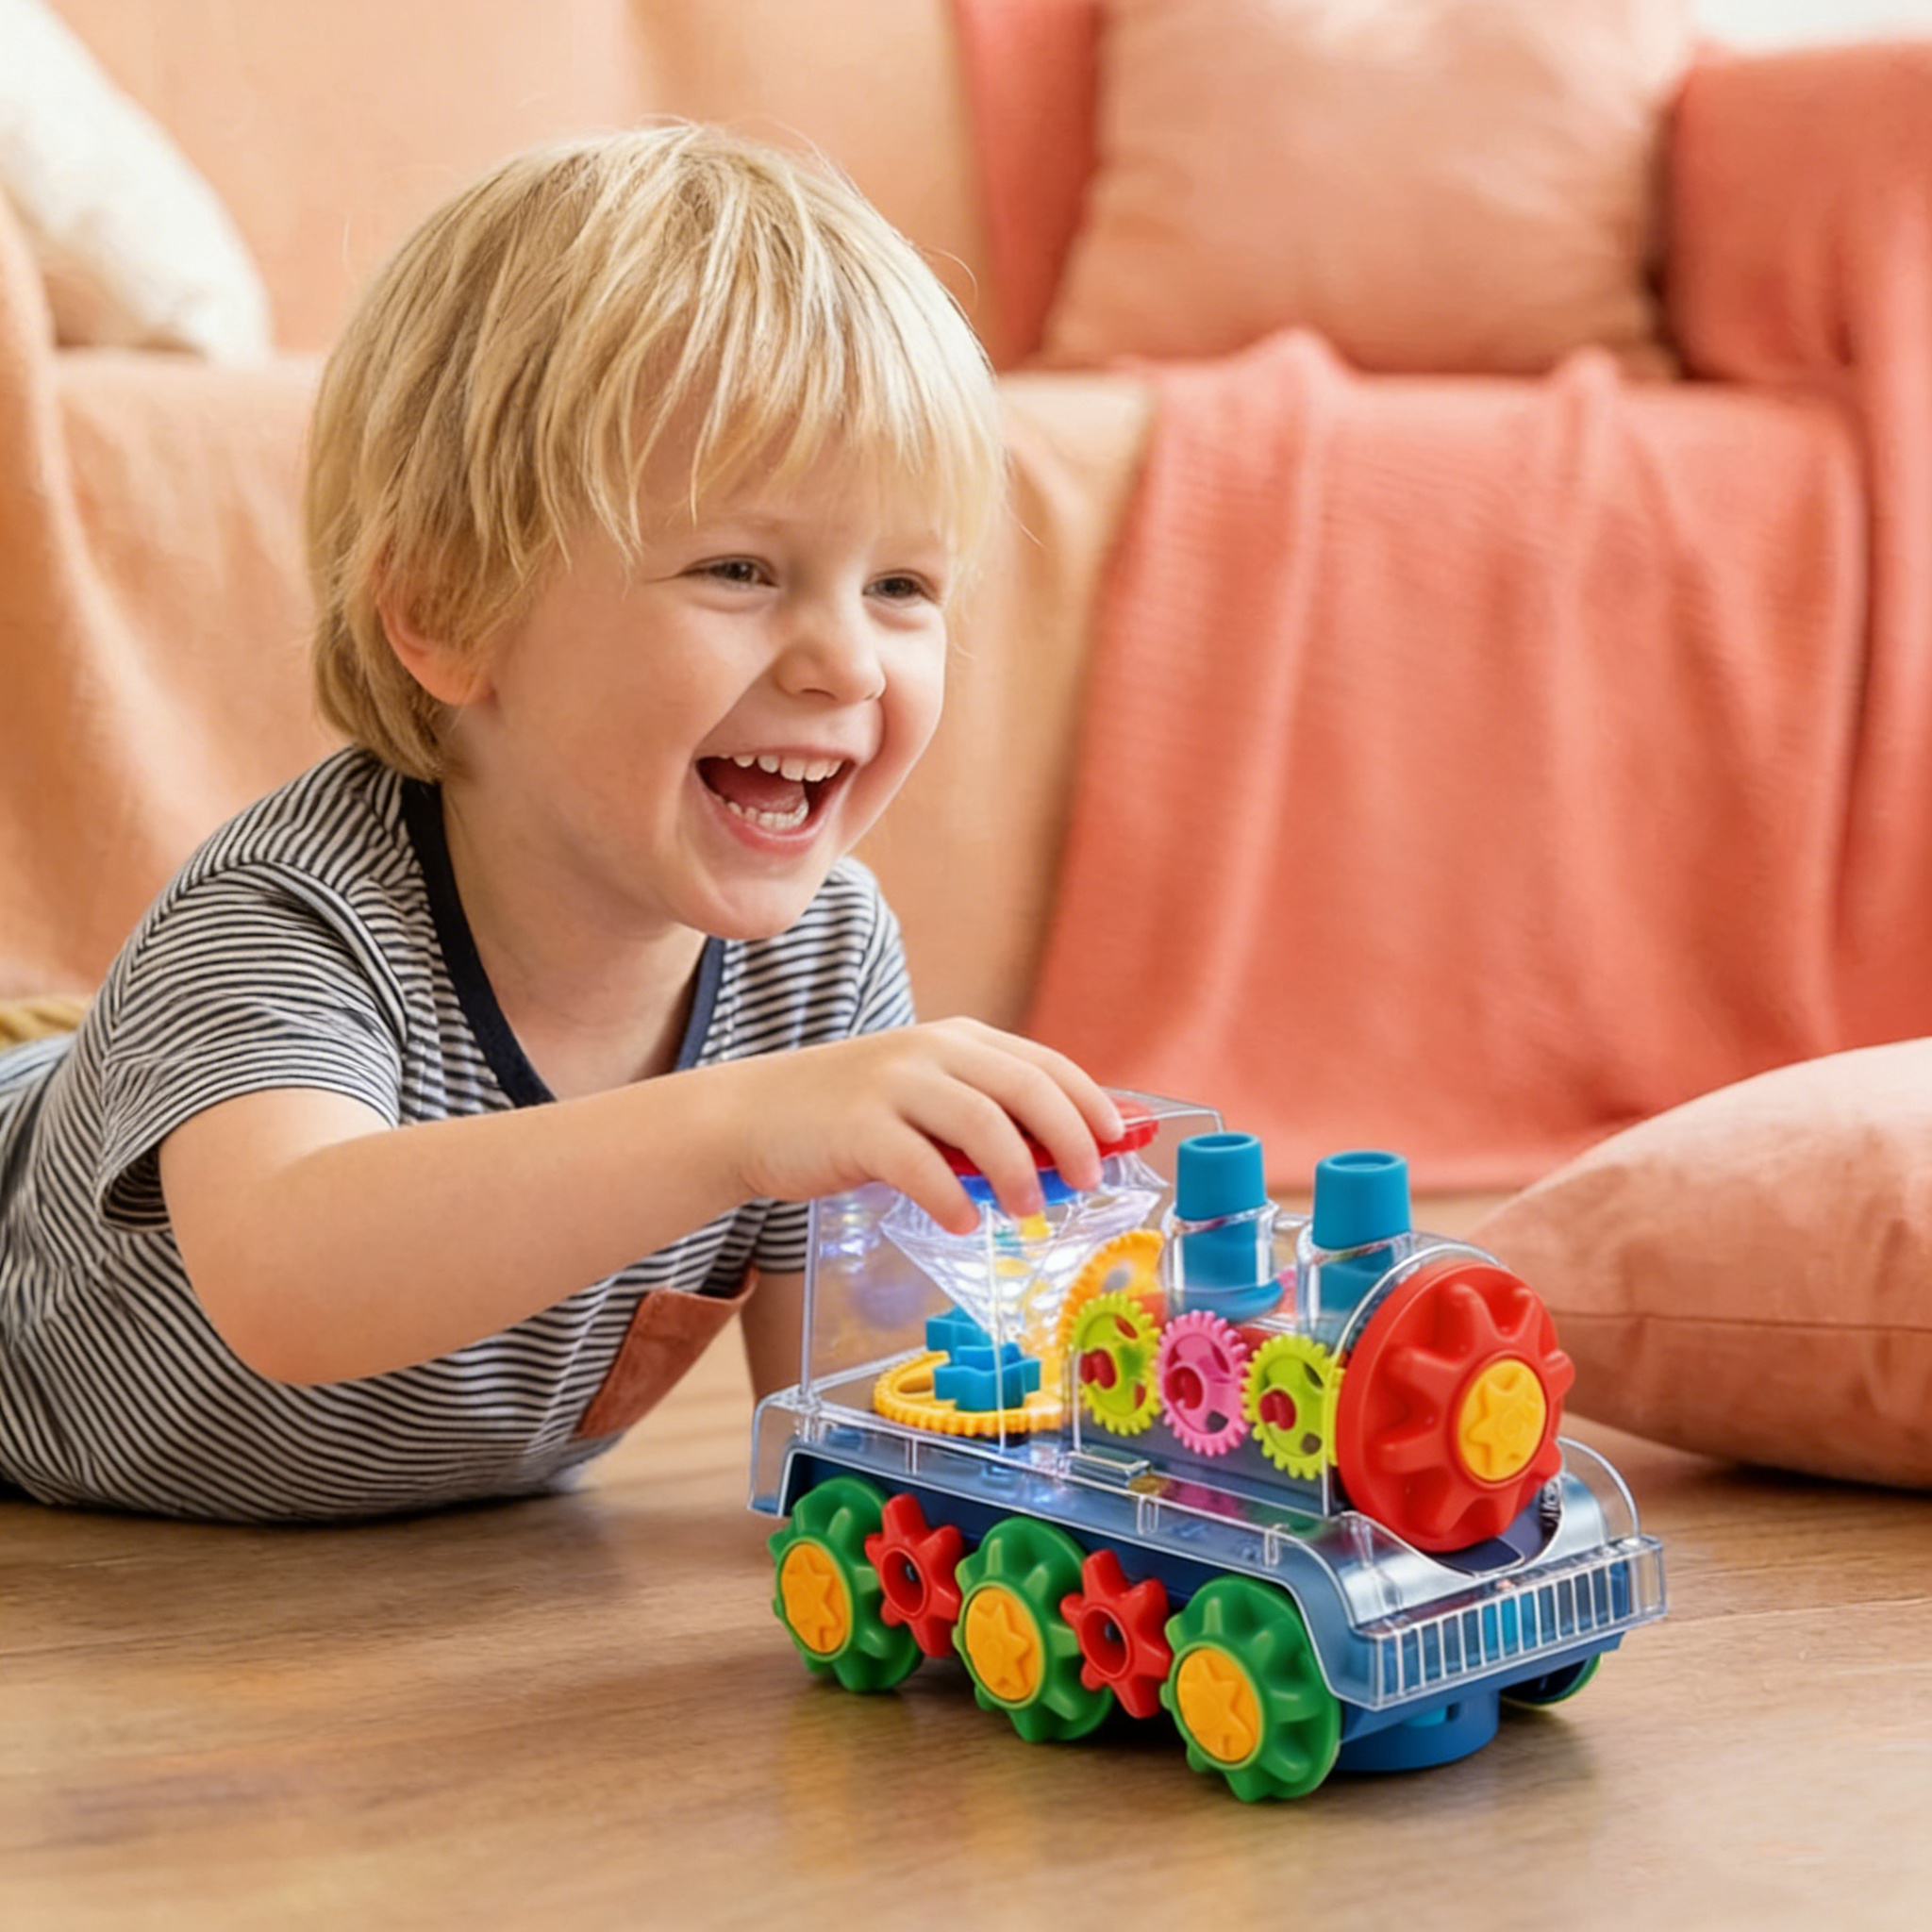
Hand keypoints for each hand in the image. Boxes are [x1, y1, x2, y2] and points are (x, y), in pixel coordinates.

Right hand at [719, 1018, 1124, 1233]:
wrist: (754, 1115)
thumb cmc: (850, 1117)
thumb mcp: (924, 1098)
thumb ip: (982, 1118)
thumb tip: (1059, 1162)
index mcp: (957, 1041)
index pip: (1044, 1063)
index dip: (1089, 1101)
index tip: (1119, 1141)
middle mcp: (931, 1051)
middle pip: (1026, 1088)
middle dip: (1069, 1137)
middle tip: (1087, 1182)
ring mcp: (893, 1085)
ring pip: (983, 1123)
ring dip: (1018, 1173)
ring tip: (1027, 1210)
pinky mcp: (858, 1127)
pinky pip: (920, 1167)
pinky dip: (951, 1199)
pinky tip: (963, 1222)